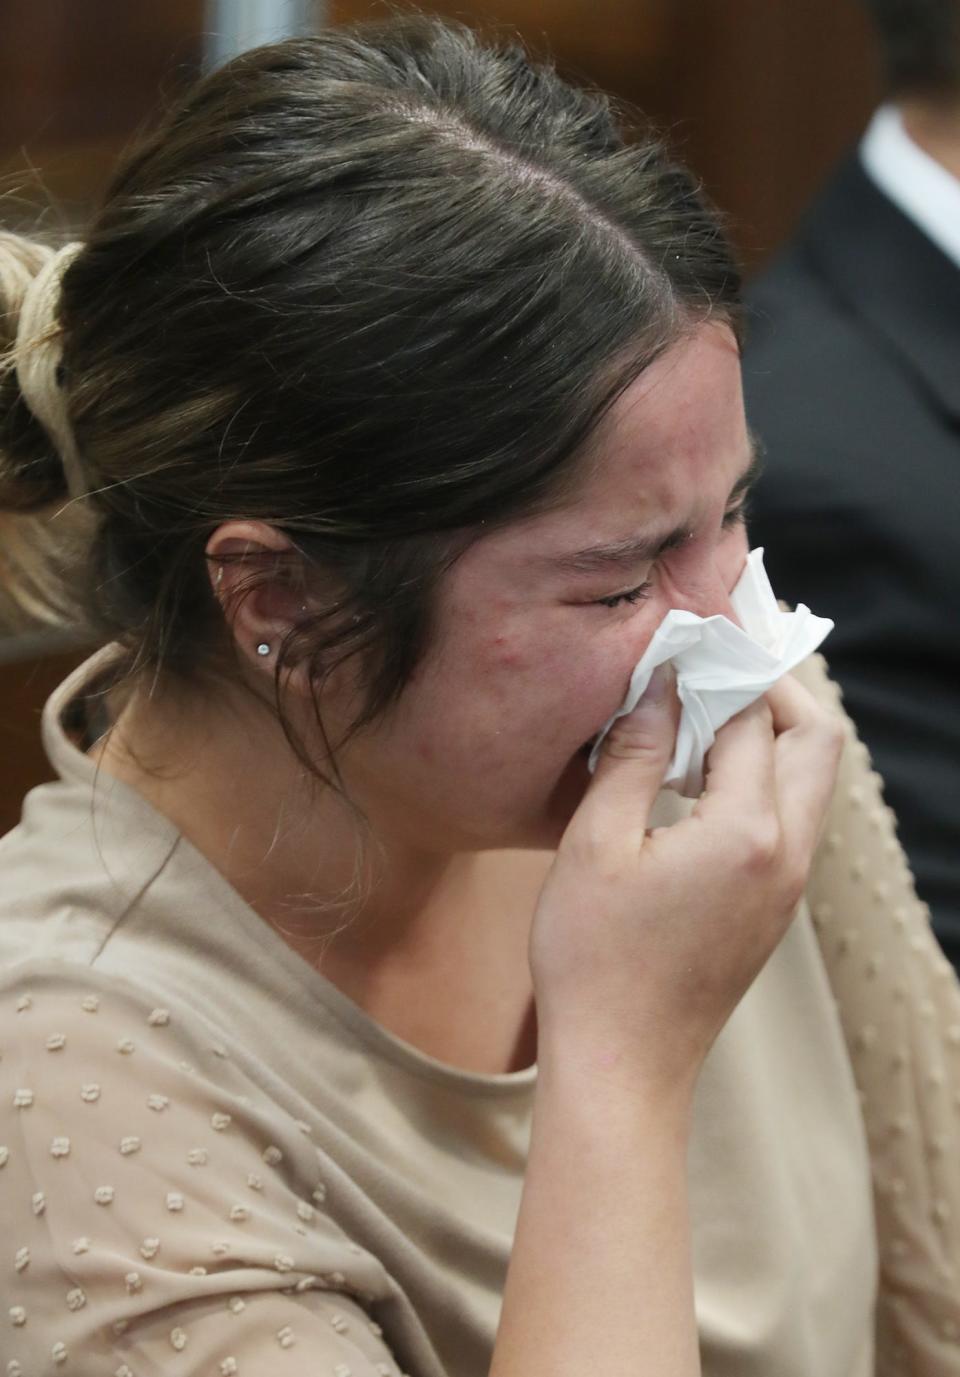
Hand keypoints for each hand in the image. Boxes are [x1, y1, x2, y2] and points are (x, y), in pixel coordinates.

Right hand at [529, 666, 843, 1099]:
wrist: (620, 1067)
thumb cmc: (594, 960)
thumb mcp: (597, 843)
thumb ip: (635, 755)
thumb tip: (660, 686)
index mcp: (747, 833)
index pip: (755, 717)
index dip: (719, 668)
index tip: (684, 638)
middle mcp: (787, 855)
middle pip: (817, 742)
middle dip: (771, 692)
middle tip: (710, 670)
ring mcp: (787, 887)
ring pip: (809, 782)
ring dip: (766, 738)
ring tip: (692, 721)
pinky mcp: (772, 908)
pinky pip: (788, 819)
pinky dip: (757, 781)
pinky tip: (692, 783)